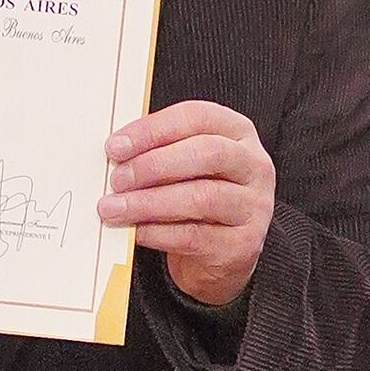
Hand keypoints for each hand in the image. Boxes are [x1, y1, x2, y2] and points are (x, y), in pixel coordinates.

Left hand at [101, 100, 274, 310]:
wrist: (222, 253)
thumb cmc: (196, 197)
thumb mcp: (185, 166)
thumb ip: (159, 151)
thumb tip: (116, 152)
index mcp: (238, 132)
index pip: (197, 118)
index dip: (154, 129)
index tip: (115, 146)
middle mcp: (254, 165)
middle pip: (208, 153)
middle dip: (154, 165)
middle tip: (117, 179)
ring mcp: (254, 205)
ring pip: (201, 197)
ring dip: (150, 202)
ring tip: (115, 208)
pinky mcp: (244, 243)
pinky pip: (195, 235)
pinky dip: (158, 233)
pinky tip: (135, 231)